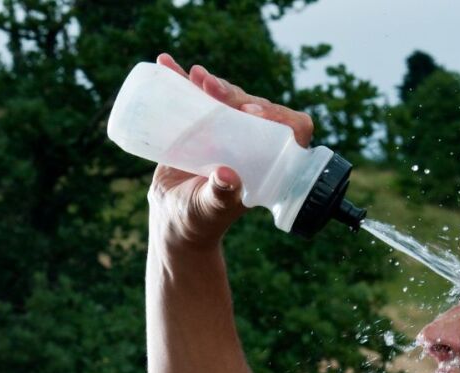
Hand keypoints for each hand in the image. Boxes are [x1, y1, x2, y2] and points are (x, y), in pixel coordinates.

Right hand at [148, 53, 315, 249]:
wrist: (173, 219)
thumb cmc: (198, 221)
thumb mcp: (208, 210)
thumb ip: (220, 197)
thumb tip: (228, 177)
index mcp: (268, 162)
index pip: (291, 130)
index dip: (278, 116)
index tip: (251, 111)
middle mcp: (251, 143)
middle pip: (255, 107)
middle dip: (236, 94)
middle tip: (212, 88)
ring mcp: (227, 131)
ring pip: (228, 98)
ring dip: (214, 83)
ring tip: (195, 76)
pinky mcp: (201, 124)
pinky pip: (196, 97)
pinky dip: (183, 79)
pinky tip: (168, 64)